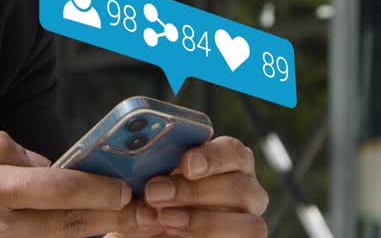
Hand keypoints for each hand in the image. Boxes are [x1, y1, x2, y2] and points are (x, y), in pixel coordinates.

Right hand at [0, 131, 159, 237]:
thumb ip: (3, 150)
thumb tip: (42, 163)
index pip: (60, 191)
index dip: (98, 191)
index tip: (121, 187)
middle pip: (69, 225)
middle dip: (106, 217)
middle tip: (130, 209)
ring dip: (85, 232)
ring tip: (106, 221)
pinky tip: (66, 231)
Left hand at [106, 136, 268, 237]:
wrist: (148, 222)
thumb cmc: (149, 195)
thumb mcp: (144, 178)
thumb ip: (148, 167)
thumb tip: (134, 166)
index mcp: (228, 161)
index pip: (233, 151)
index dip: (213, 156)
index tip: (187, 164)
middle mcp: (244, 189)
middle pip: (239, 187)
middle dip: (195, 192)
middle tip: (155, 193)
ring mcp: (246, 220)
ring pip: (246, 223)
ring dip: (202, 222)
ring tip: (164, 219)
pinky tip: (171, 234)